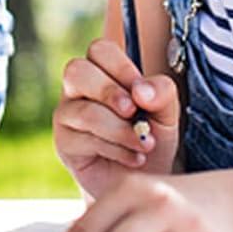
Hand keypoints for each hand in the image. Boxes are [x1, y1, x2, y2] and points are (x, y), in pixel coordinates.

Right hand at [54, 38, 180, 199]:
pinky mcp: (65, 144)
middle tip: (134, 111)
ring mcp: (67, 115)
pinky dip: (117, 150)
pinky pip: (85, 139)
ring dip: (120, 129)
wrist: (147, 181)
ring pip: (84, 110)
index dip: (121, 67)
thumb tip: (141, 91)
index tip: (143, 92)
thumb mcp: (167, 114)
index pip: (99, 50)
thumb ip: (162, 94)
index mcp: (102, 72)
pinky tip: (134, 159)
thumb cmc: (152, 139)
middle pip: (76, 71)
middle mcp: (78, 89)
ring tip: (144, 144)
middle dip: (109, 91)